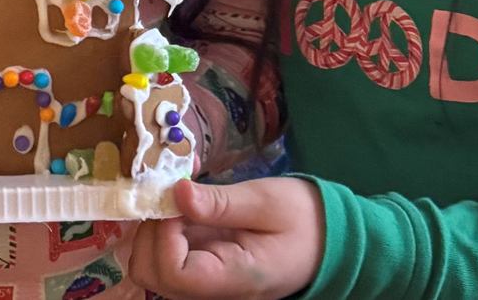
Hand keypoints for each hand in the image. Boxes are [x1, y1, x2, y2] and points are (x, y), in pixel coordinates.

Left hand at [128, 177, 324, 299]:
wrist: (329, 239)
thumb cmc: (305, 220)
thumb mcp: (267, 202)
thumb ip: (220, 203)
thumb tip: (176, 193)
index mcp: (232, 279)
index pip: (172, 273)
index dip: (162, 236)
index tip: (175, 199)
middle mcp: (213, 289)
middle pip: (151, 273)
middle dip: (148, 231)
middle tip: (169, 191)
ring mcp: (206, 279)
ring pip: (154, 263)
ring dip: (154, 225)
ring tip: (178, 188)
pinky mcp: (203, 263)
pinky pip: (170, 250)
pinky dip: (166, 223)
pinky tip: (184, 194)